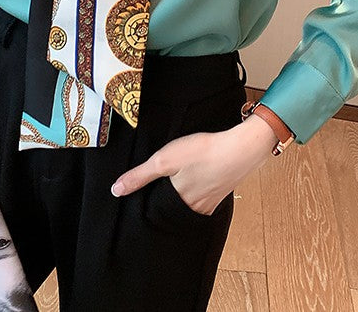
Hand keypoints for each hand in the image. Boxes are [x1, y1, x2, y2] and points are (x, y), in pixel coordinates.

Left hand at [110, 114, 279, 214]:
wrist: (241, 148)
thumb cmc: (204, 152)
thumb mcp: (165, 160)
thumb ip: (140, 176)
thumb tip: (116, 190)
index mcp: (178, 202)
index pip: (155, 209)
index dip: (145, 202)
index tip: (137, 196)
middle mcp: (195, 207)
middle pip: (171, 208)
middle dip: (162, 200)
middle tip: (153, 189)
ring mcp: (210, 201)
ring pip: (188, 203)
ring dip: (180, 195)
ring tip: (173, 183)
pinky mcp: (221, 191)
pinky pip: (203, 196)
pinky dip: (196, 190)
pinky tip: (196, 179)